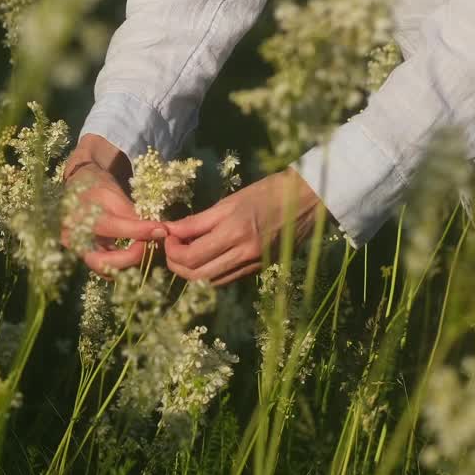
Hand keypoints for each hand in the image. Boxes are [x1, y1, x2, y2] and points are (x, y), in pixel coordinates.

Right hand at [61, 134, 166, 277]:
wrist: (79, 187)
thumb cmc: (96, 187)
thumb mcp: (114, 195)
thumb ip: (133, 215)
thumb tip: (158, 231)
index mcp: (79, 217)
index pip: (112, 228)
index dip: (138, 231)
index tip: (160, 230)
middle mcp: (74, 239)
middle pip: (102, 262)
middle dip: (129, 258)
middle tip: (146, 244)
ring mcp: (78, 250)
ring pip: (105, 269)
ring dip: (128, 263)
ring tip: (142, 247)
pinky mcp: (87, 255)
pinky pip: (106, 267)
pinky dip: (123, 263)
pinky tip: (134, 251)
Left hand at [163, 167, 323, 285]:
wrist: (306, 201)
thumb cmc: (267, 192)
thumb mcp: (229, 202)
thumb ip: (198, 221)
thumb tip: (169, 229)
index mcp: (235, 233)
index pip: (191, 256)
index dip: (172, 251)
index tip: (168, 236)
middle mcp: (244, 255)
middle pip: (197, 275)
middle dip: (176, 265)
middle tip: (172, 247)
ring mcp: (253, 266)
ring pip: (211, 281)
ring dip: (193, 271)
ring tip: (187, 251)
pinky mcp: (260, 270)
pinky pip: (227, 278)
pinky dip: (211, 272)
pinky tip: (208, 256)